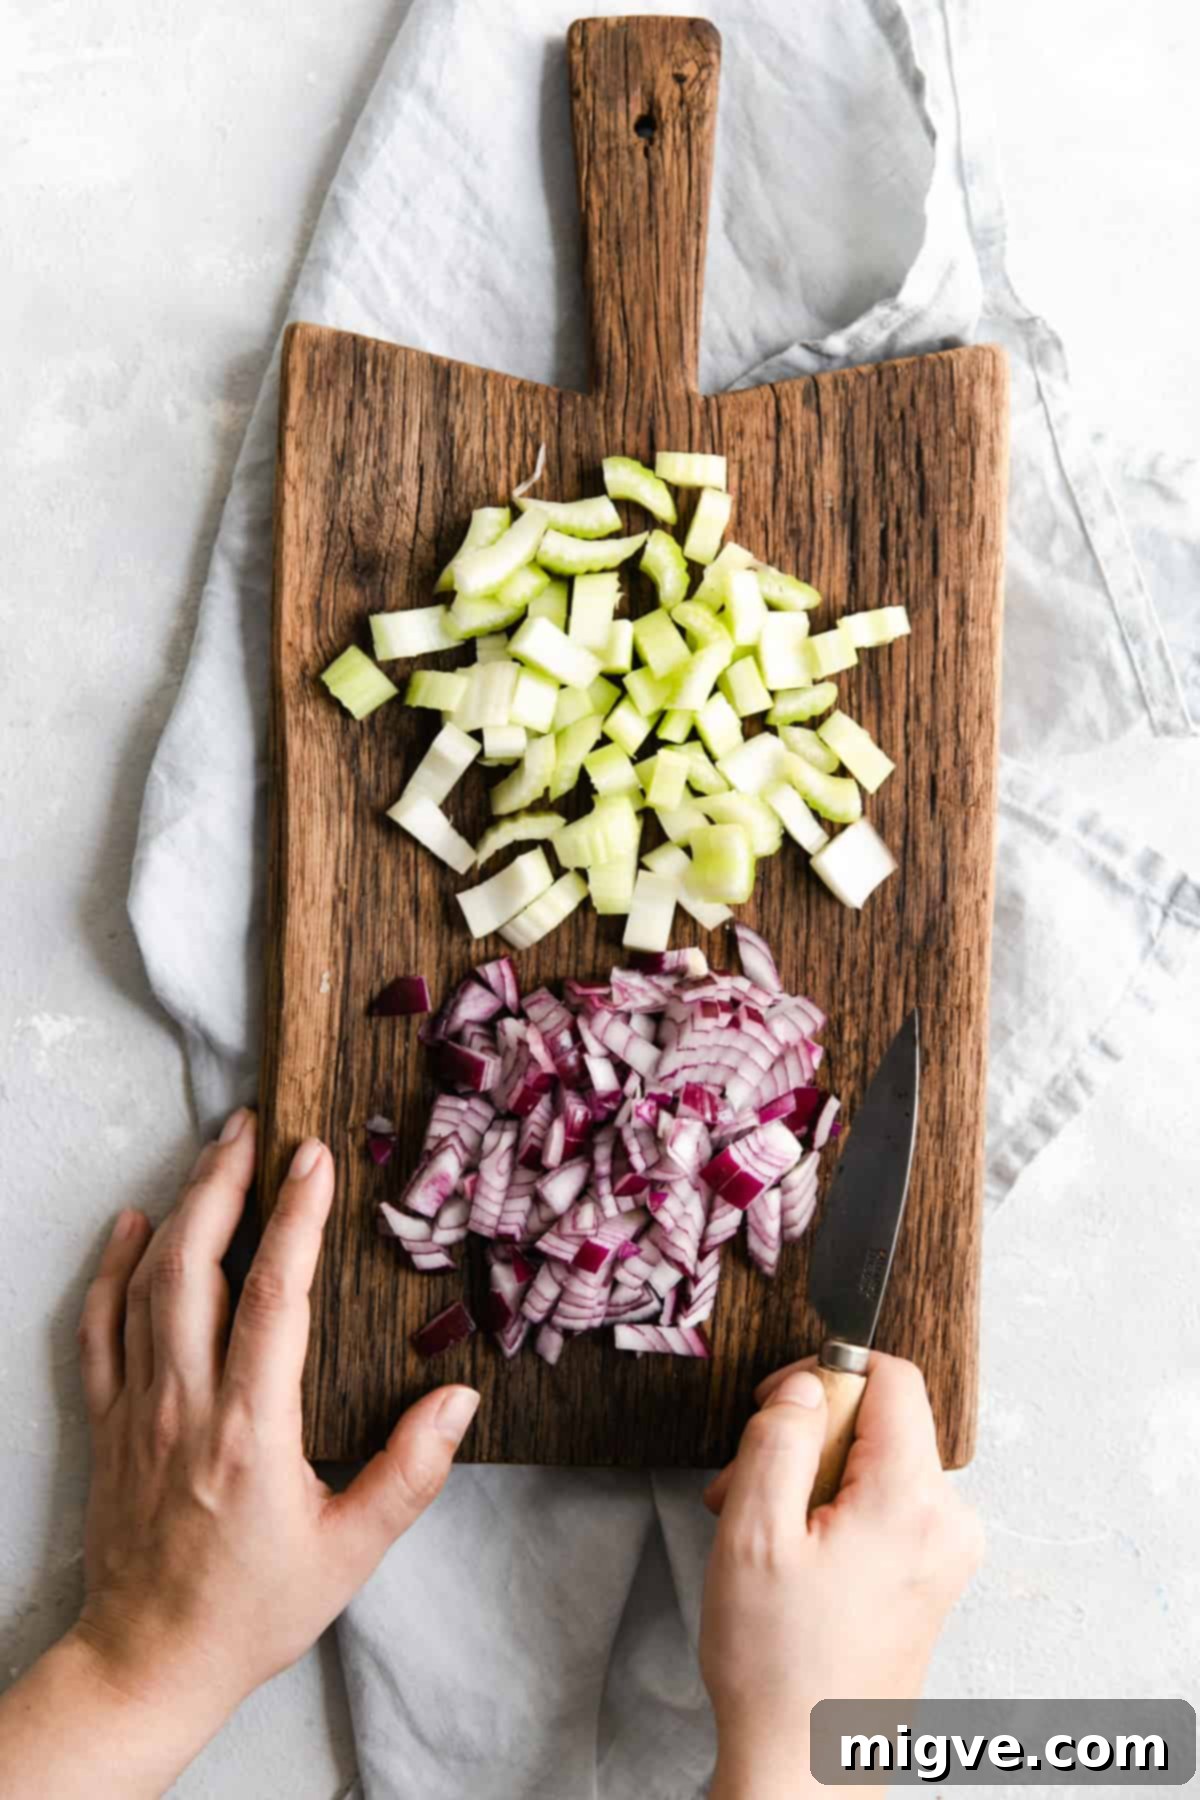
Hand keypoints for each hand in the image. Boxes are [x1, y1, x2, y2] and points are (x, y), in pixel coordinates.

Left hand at [0, 1110, 477, 1799]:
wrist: (148, 1662)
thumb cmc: (253, 1610)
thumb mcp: (350, 1552)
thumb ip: (409, 1472)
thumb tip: (459, 1397)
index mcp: (250, 1429)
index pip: (272, 1295)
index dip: (296, 1217)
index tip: (315, 1156)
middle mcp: (185, 1403)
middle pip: (195, 1266)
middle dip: (225, 1182)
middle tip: (255, 1126)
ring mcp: (136, 1408)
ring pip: (148, 1284)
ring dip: (181, 1208)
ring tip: (215, 1154)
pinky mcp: (107, 1422)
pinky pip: (98, 1327)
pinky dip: (111, 1268)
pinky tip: (131, 1225)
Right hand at [701, 1354, 982, 1799]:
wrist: (805, 1767)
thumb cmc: (778, 1665)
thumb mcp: (754, 1531)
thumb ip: (780, 1437)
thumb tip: (806, 1384)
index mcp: (912, 1500)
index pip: (892, 1379)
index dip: (826, 1374)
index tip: (779, 1407)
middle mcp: (948, 1521)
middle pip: (880, 1423)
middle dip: (807, 1439)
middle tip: (749, 1485)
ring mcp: (946, 1554)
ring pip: (875, 1466)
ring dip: (812, 1479)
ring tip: (762, 1533)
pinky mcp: (933, 1578)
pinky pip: (885, 1507)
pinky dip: (835, 1513)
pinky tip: (792, 1554)